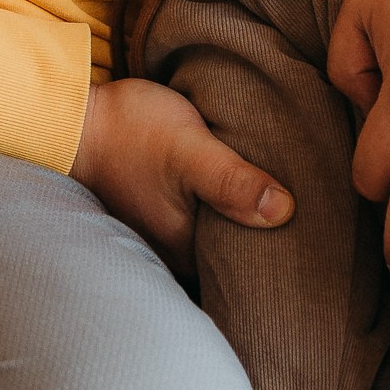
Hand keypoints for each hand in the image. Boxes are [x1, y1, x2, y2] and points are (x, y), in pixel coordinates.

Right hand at [72, 74, 291, 279]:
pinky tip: (241, 199)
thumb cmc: (129, 130)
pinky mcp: (157, 215)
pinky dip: (221, 218)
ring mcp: (162, 237)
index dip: (280, 261)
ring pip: (216, 244)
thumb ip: (232, 180)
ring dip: (243, 231)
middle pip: (233, 260)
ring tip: (286, 212)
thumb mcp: (188, 147)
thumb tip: (284, 211)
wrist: (72, 119)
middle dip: (267, 248)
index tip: (316, 246)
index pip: (245, 271)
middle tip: (311, 230)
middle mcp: (172, 253)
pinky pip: (200, 227)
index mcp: (184, 248)